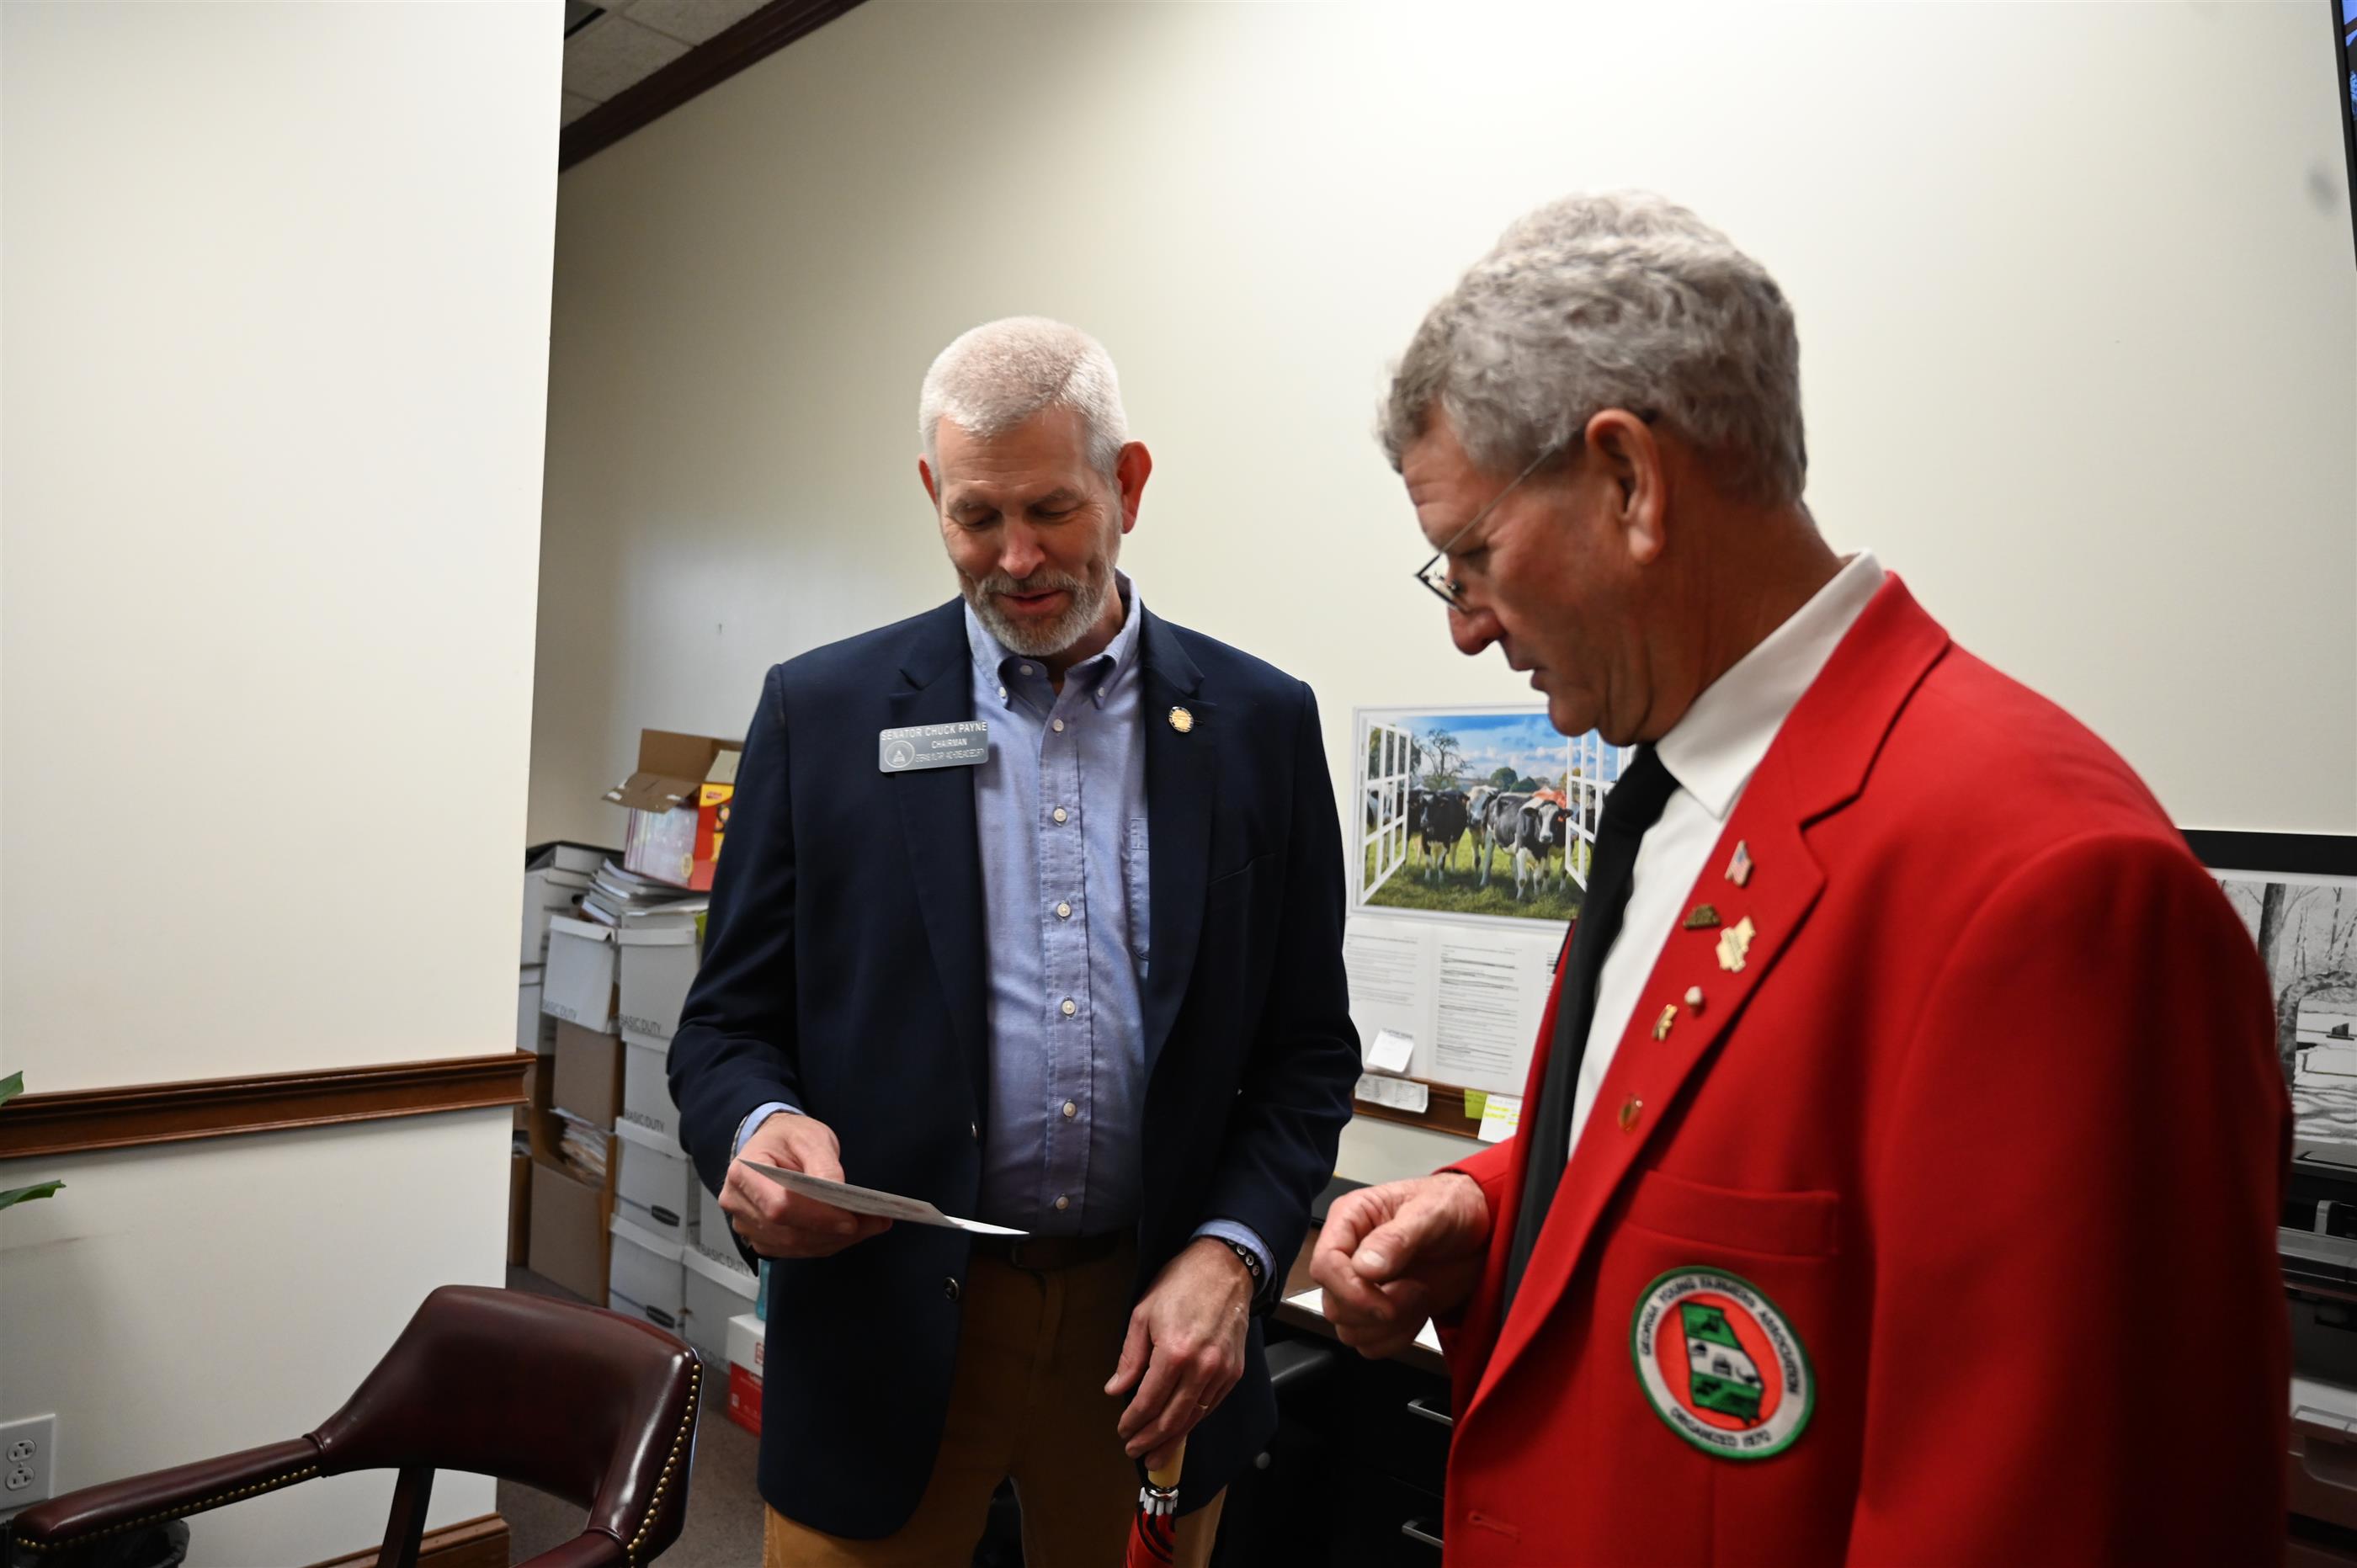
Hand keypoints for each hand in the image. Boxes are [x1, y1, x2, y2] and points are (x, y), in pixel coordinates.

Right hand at [720, 1110, 892, 1258]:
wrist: (772, 1144)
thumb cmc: (789, 1138)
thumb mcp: (810, 1136)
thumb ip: (822, 1163)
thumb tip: (836, 1191)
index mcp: (744, 1172)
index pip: (778, 1206)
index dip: (816, 1217)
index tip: (851, 1219)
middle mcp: (738, 1203)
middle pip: (787, 1232)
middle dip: (833, 1232)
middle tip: (875, 1223)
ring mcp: (746, 1225)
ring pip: (794, 1246)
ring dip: (834, 1241)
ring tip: (870, 1226)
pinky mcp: (762, 1238)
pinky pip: (795, 1250)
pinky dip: (825, 1244)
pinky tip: (849, 1233)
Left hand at [1104, 1238, 1252, 1469]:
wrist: (1224, 1267)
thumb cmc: (1181, 1284)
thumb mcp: (1142, 1314)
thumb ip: (1130, 1357)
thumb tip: (1116, 1389)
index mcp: (1174, 1352)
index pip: (1149, 1401)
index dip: (1133, 1421)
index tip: (1123, 1430)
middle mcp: (1201, 1367)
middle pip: (1172, 1418)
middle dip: (1150, 1439)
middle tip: (1135, 1451)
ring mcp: (1222, 1372)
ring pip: (1194, 1417)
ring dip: (1173, 1439)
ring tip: (1156, 1454)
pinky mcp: (1234, 1372)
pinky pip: (1211, 1405)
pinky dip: (1194, 1420)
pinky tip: (1180, 1429)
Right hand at [1312, 1173, 1490, 1358]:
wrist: (1482, 1233)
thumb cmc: (1454, 1206)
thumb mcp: (1433, 1211)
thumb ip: (1399, 1237)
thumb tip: (1365, 1267)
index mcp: (1351, 1219)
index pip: (1324, 1264)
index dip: (1349, 1289)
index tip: (1383, 1300)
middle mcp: (1350, 1253)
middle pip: (1333, 1303)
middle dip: (1375, 1308)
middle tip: (1414, 1289)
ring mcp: (1365, 1285)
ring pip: (1348, 1328)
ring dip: (1388, 1325)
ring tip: (1419, 1296)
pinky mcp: (1381, 1310)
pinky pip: (1370, 1343)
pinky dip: (1395, 1338)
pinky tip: (1417, 1313)